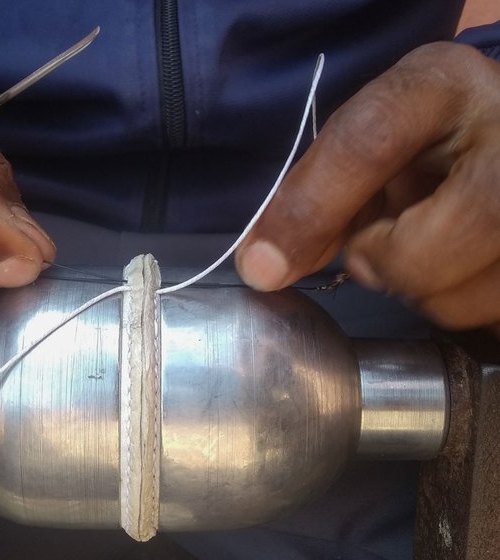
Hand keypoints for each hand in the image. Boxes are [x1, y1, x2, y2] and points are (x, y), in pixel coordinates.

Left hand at [235, 42, 499, 335]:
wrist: (494, 137)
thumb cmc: (423, 142)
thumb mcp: (368, 147)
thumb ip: (319, 199)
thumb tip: (266, 269)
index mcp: (442, 85)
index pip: (371, 141)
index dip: (313, 209)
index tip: (264, 264)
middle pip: (442, 239)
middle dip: (390, 264)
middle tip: (379, 247)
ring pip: (469, 295)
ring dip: (427, 293)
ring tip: (429, 247)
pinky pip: (493, 314)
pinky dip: (461, 305)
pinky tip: (461, 265)